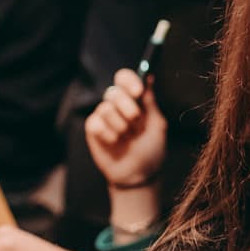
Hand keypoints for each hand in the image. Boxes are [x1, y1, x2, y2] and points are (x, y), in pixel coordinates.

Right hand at [85, 68, 167, 189]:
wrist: (139, 173)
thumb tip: (148, 77)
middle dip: (128, 108)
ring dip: (120, 125)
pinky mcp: (92, 129)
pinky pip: (95, 123)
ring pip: (105, 108)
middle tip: (136, 124)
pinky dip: (108, 134)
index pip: (124, 78)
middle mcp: (116, 105)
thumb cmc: (151, 149)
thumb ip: (150, 102)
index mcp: (133, 100)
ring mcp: (103, 117)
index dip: (128, 81)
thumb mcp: (157, 124)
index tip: (138, 92)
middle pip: (113, 92)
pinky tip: (115, 142)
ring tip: (126, 137)